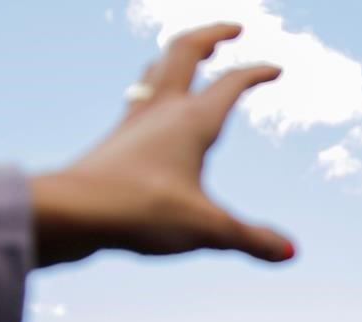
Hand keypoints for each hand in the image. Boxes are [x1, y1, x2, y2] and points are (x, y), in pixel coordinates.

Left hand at [32, 23, 293, 265]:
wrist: (71, 211)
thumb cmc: (138, 211)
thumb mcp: (204, 229)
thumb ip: (250, 239)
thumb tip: (290, 252)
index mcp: (191, 121)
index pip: (230, 83)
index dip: (256, 72)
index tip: (275, 68)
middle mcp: (162, 110)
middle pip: (185, 50)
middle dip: (212, 34)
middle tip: (233, 29)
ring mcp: (134, 121)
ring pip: (156, 68)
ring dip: (179, 54)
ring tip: (192, 55)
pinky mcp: (115, 139)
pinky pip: (138, 97)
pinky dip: (155, 87)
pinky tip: (154, 106)